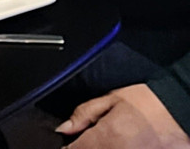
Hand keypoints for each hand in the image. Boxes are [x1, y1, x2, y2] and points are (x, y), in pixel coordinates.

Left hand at [56, 84, 189, 147]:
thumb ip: (84, 114)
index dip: (69, 147)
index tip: (69, 143)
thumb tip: (64, 128)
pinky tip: (121, 143)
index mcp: (108, 136)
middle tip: (90, 139)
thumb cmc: (149, 102)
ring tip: (112, 139)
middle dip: (87, 148)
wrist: (182, 108)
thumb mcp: (112, 99)